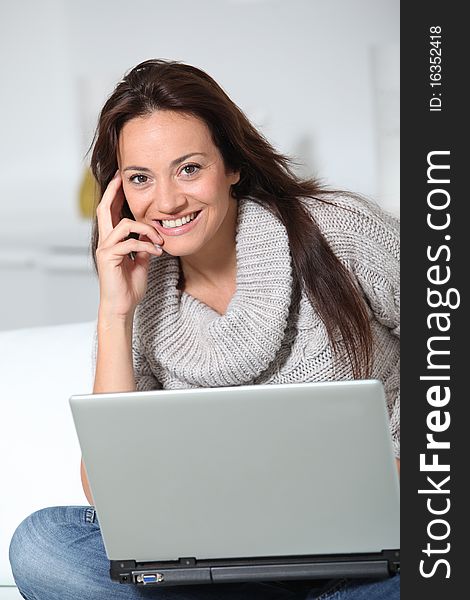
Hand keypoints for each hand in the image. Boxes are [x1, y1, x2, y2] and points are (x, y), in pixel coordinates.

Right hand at [95, 171, 162, 317]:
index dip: (114, 195)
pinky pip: (130, 243)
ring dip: (147, 229)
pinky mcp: (109, 258)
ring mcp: (105, 249)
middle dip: (113, 191)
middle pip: (104, 209)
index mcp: (112, 241)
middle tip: (122, 178)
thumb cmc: (129, 287)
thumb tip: (152, 237)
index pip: (111, 212)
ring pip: (124, 225)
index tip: (121, 180)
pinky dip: (147, 245)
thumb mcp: (141, 262)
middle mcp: (105, 241)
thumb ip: (144, 247)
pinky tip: (157, 252)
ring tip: (159, 240)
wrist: (122, 306)